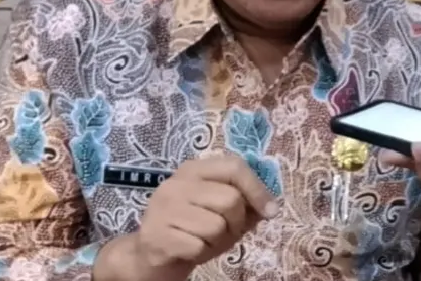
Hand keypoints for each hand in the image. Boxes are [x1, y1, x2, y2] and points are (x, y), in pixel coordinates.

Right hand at [128, 155, 278, 280]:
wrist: (151, 255)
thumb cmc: (192, 230)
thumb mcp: (221, 214)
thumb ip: (245, 205)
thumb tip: (270, 206)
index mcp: (194, 170)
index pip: (234, 166)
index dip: (257, 189)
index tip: (270, 211)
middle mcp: (177, 182)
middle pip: (230, 199)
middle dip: (236, 223)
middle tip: (225, 233)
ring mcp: (164, 207)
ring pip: (216, 225)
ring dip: (217, 241)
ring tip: (203, 240)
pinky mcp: (157, 233)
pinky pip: (197, 245)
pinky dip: (200, 253)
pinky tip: (188, 249)